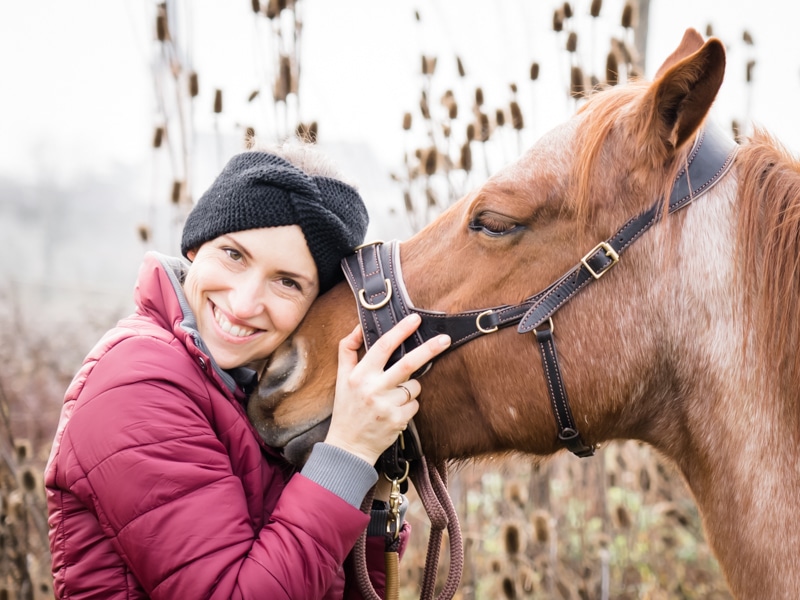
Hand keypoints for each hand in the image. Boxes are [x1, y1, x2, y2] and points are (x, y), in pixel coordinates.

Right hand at [324, 313, 449, 465]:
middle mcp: (373, 389)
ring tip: (392, 398)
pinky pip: (415, 404)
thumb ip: (348, 350)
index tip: (415, 319)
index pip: (382, 346)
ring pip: (414, 386)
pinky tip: (394, 411)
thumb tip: (359, 326)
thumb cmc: (347, 408)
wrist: (349, 446)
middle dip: (429, 349)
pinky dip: (409, 405)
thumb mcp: (342, 378)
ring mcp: (387, 406)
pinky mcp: (398, 420)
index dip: (400, 330)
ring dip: (410, 388)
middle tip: (445, 338)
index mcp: (360, 375)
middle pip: (407, 364)